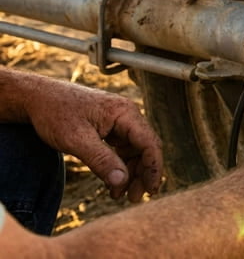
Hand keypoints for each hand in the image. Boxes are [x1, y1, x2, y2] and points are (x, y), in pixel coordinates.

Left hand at [24, 80, 162, 201]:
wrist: (37, 98)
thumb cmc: (55, 113)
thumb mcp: (76, 140)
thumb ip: (101, 161)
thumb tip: (122, 182)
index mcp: (125, 113)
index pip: (149, 143)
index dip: (153, 168)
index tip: (150, 190)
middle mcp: (127, 115)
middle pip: (146, 148)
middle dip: (142, 174)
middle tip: (133, 198)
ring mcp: (119, 122)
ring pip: (135, 151)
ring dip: (130, 173)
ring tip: (119, 194)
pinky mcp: (110, 128)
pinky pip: (122, 149)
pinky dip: (119, 166)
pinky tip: (112, 182)